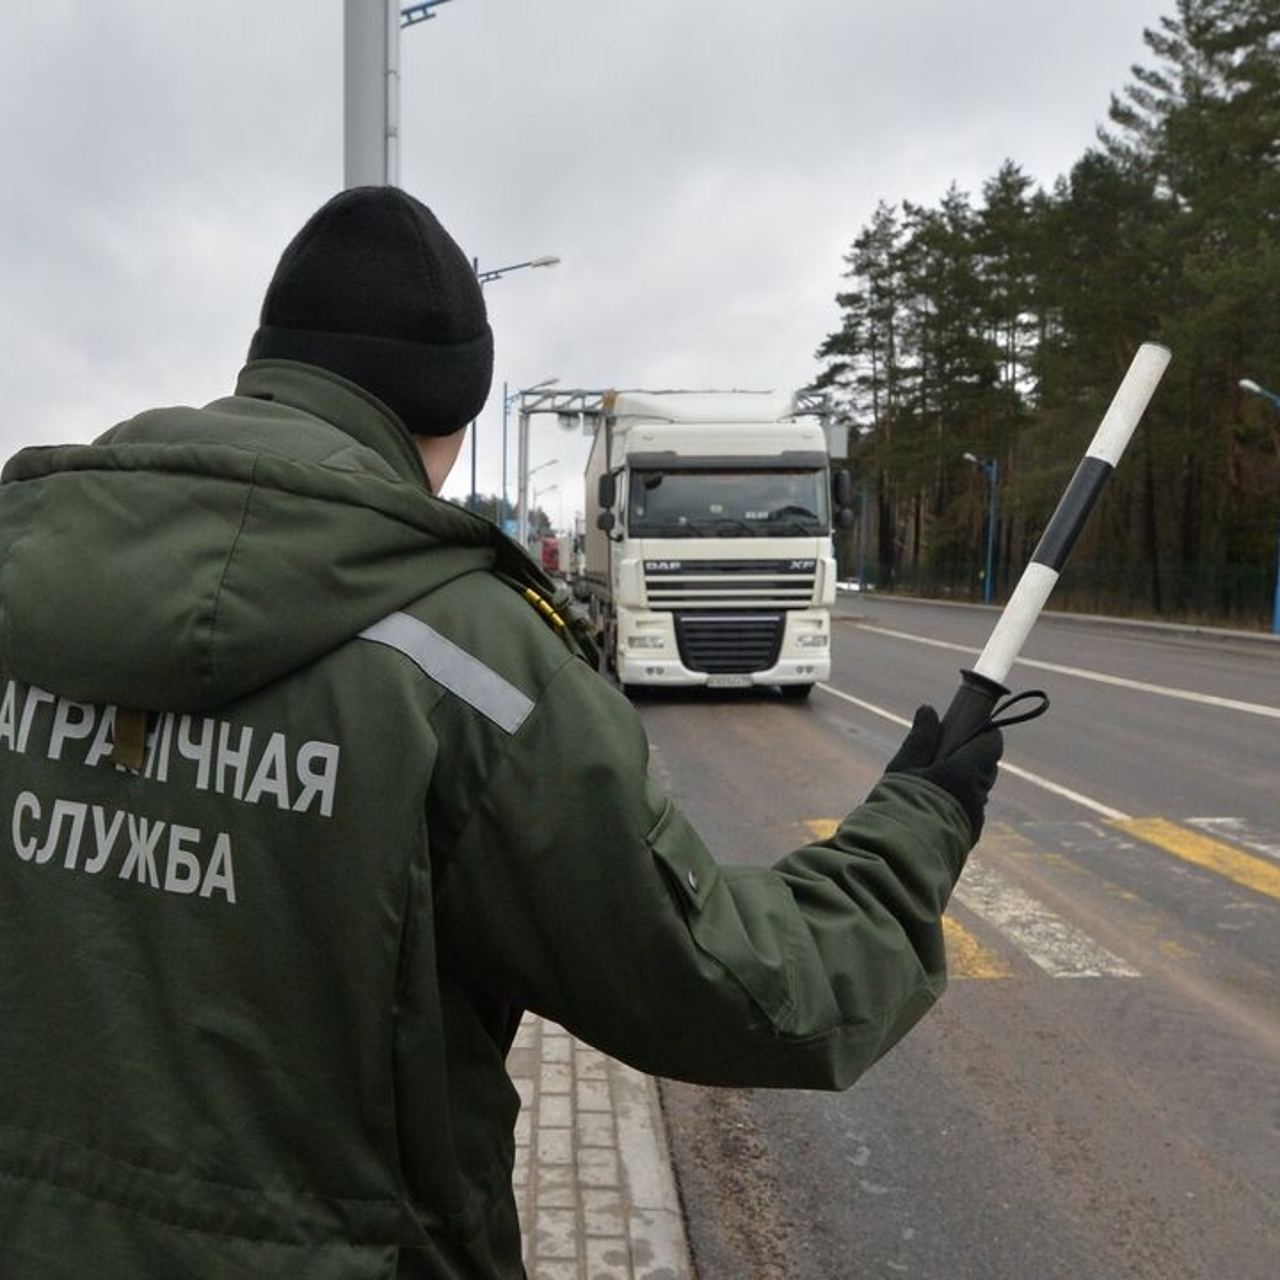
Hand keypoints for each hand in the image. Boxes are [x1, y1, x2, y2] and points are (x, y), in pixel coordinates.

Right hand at [885, 705, 1002, 839]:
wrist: (899, 859)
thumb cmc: (899, 807)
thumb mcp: (903, 767)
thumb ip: (920, 739)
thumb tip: (928, 710)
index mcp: (966, 773)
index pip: (991, 743)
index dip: (981, 730)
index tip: (963, 725)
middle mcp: (978, 796)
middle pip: (985, 766)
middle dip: (969, 755)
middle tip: (941, 751)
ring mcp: (976, 819)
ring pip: (977, 790)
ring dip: (962, 780)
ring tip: (931, 782)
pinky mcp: (969, 837)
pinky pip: (969, 810)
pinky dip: (957, 802)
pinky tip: (932, 806)